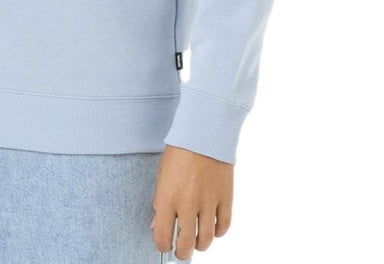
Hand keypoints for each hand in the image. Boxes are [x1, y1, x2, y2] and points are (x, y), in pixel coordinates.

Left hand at [150, 144, 232, 258]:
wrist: (204, 131)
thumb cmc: (179, 150)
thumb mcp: (161, 174)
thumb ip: (158, 201)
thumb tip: (157, 224)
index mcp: (167, 197)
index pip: (162, 236)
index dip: (163, 246)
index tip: (164, 244)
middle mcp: (187, 204)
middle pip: (186, 245)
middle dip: (182, 253)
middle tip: (182, 252)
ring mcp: (208, 202)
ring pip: (206, 240)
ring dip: (201, 245)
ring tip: (197, 242)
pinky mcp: (225, 198)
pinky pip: (223, 226)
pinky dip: (218, 232)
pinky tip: (213, 228)